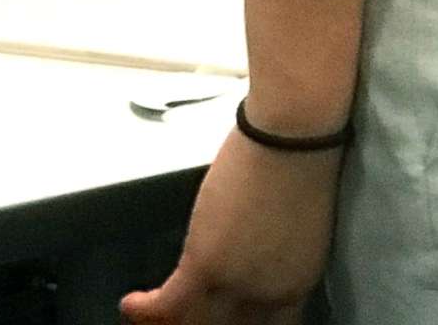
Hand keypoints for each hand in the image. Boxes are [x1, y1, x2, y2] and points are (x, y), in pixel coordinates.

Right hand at [121, 124, 341, 322]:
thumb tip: (252, 258)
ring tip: (154, 313)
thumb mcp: (301, 223)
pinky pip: (169, 302)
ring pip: (193, 318)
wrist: (295, 132)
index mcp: (297, 282)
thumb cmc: (304, 158)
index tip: (224, 318)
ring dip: (170, 317)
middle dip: (201, 320)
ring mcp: (236, 282)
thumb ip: (275, 254)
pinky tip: (133, 304)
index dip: (242, 324)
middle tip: (181, 312)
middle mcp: (268, 294)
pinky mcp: (206, 262)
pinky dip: (147, 308)